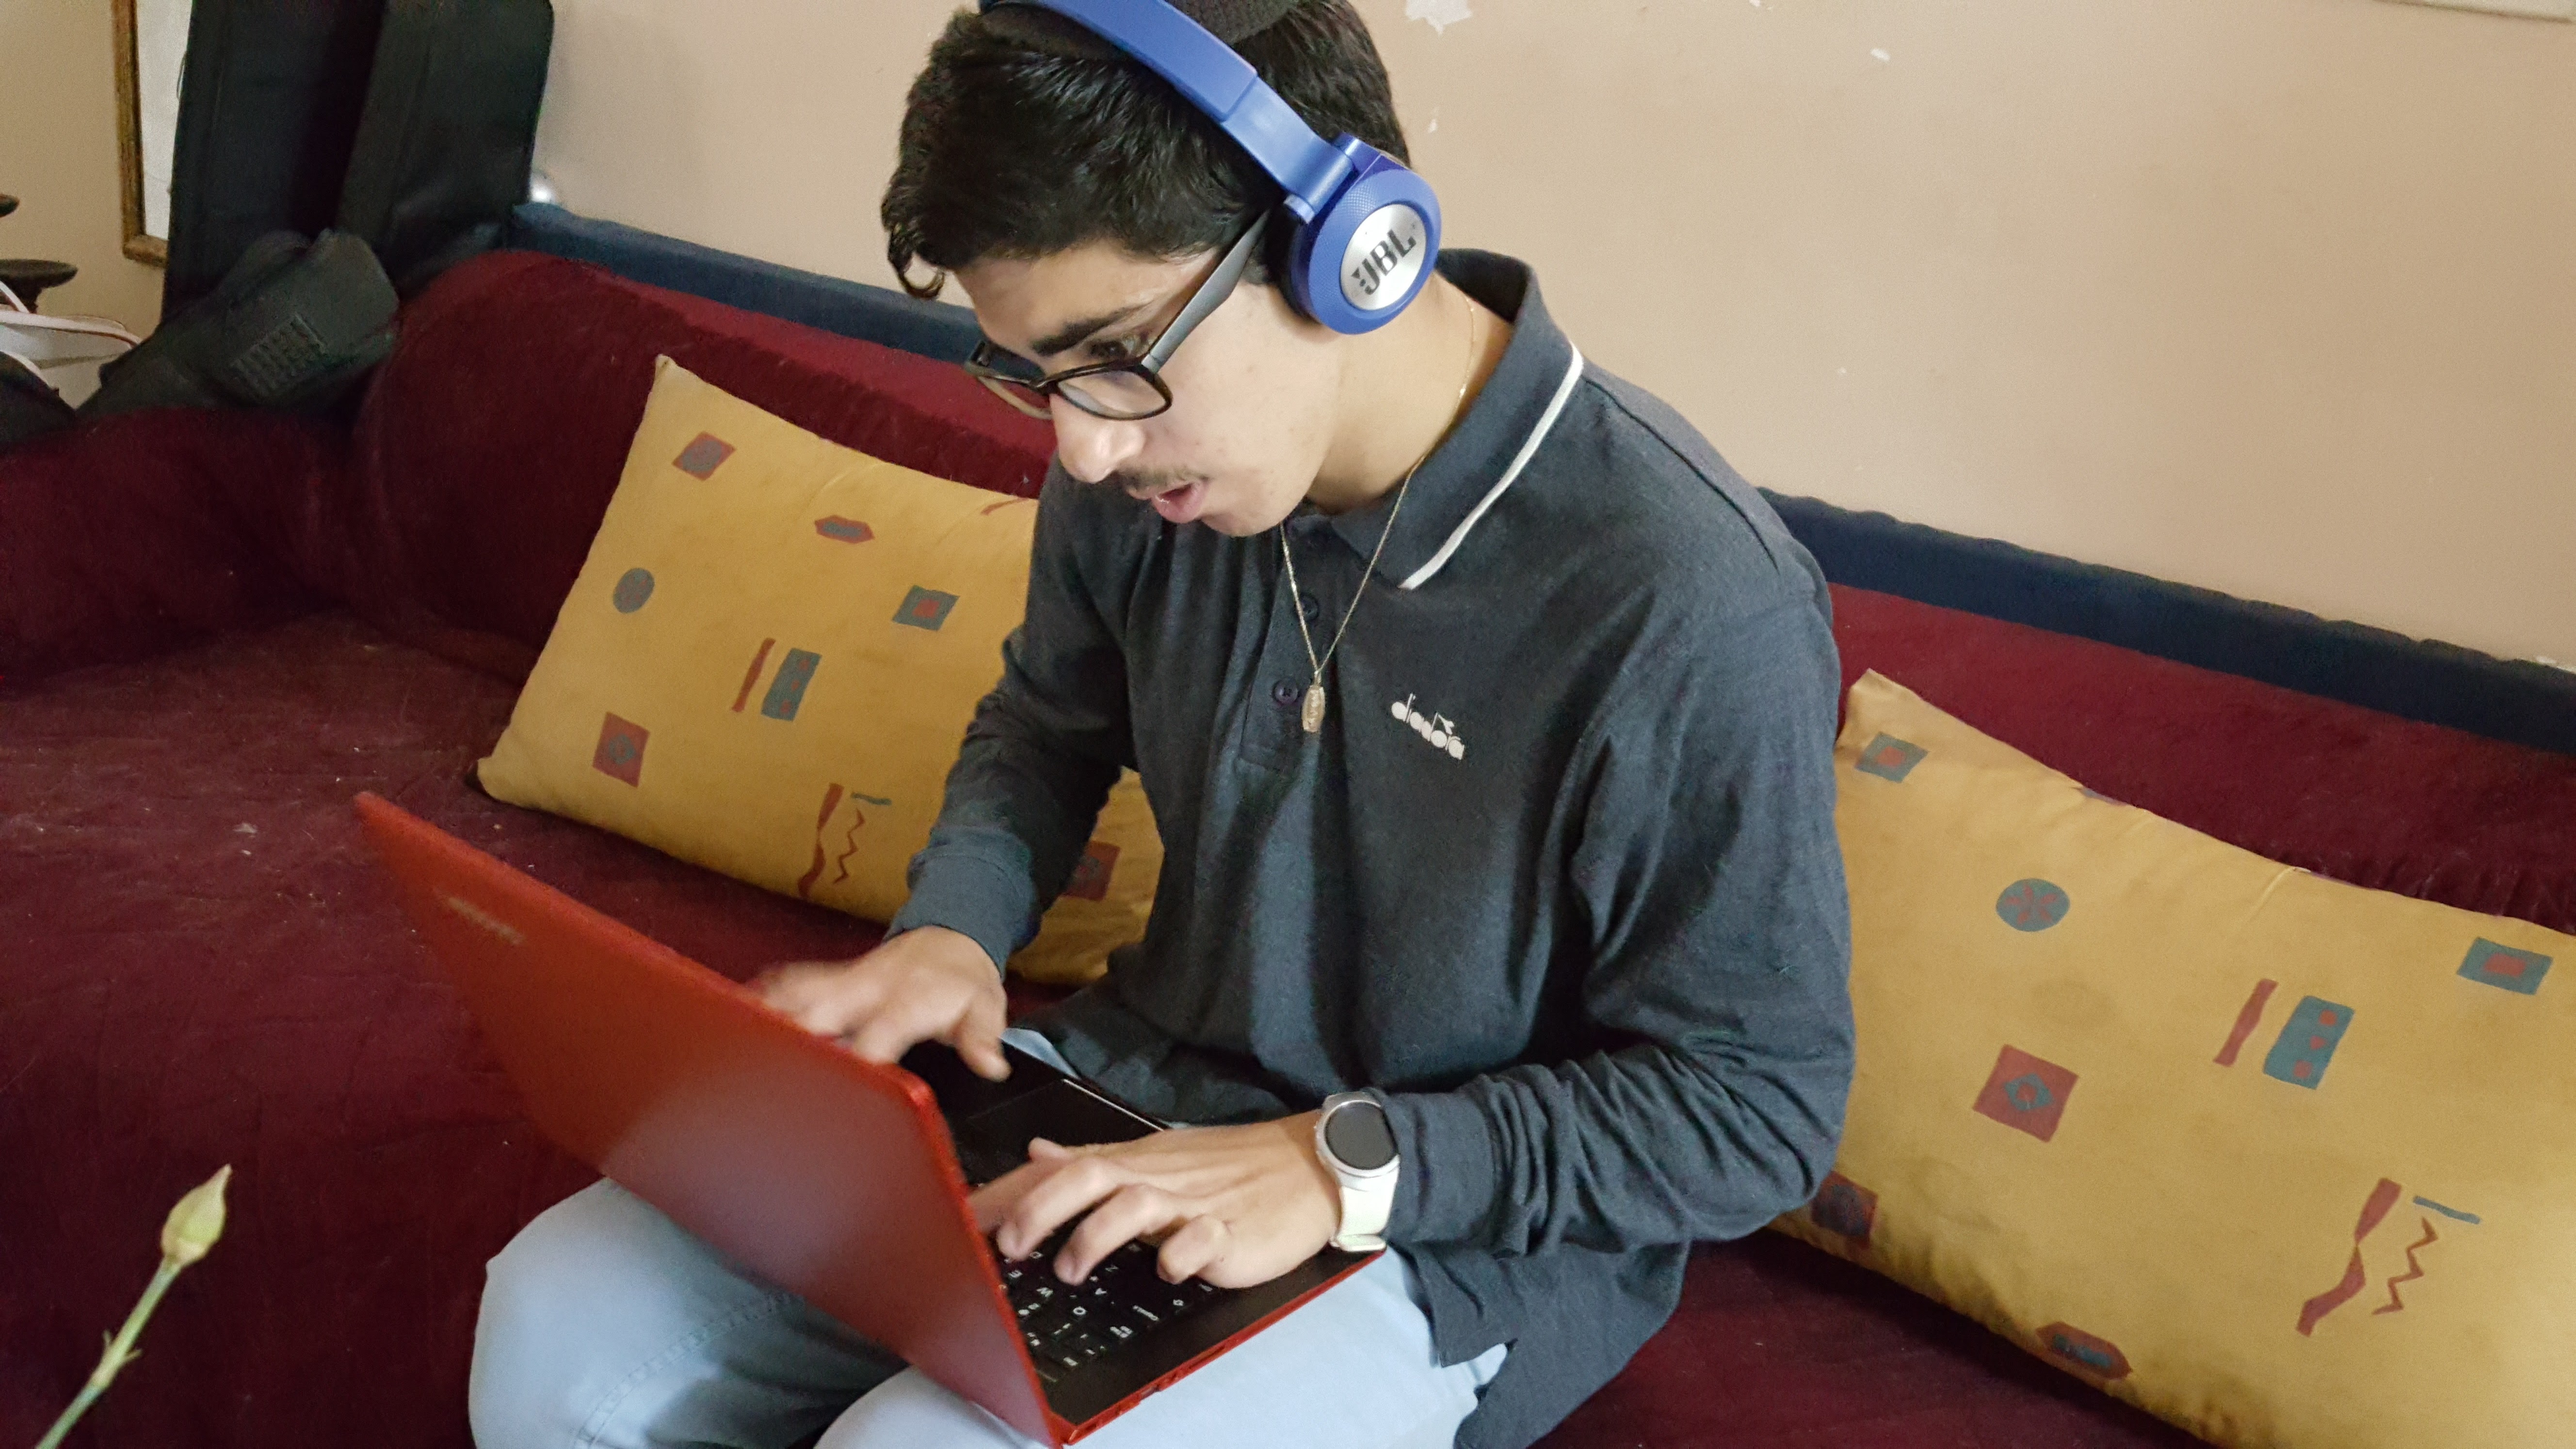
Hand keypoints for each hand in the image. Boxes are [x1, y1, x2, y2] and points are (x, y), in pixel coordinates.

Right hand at [753, 926, 1010, 1080]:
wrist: (951, 937)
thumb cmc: (963, 982)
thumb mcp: (986, 1007)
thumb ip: (982, 1036)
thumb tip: (990, 1065)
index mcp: (909, 999)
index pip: (879, 1033)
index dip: (860, 1060)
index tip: (843, 1087)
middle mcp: (870, 988)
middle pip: (822, 1012)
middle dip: (795, 1040)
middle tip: (768, 1076)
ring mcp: (846, 980)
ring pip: (799, 995)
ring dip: (769, 1016)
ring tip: (732, 1041)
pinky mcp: (832, 978)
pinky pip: (793, 982)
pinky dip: (765, 995)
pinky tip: (736, 1012)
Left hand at [970, 1113, 1340, 1290]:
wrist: (1309, 1164)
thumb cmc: (1229, 1168)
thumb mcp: (1155, 1157)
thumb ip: (1093, 1160)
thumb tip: (1036, 1154)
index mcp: (1136, 1162)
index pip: (1063, 1167)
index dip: (1012, 1191)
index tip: (964, 1215)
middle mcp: (1157, 1179)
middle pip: (1089, 1176)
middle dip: (1042, 1208)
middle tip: (1009, 1244)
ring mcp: (1194, 1204)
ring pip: (1135, 1205)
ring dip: (1095, 1234)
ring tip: (1070, 1267)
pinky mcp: (1231, 1232)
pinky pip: (1201, 1240)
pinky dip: (1180, 1253)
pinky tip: (1167, 1269)